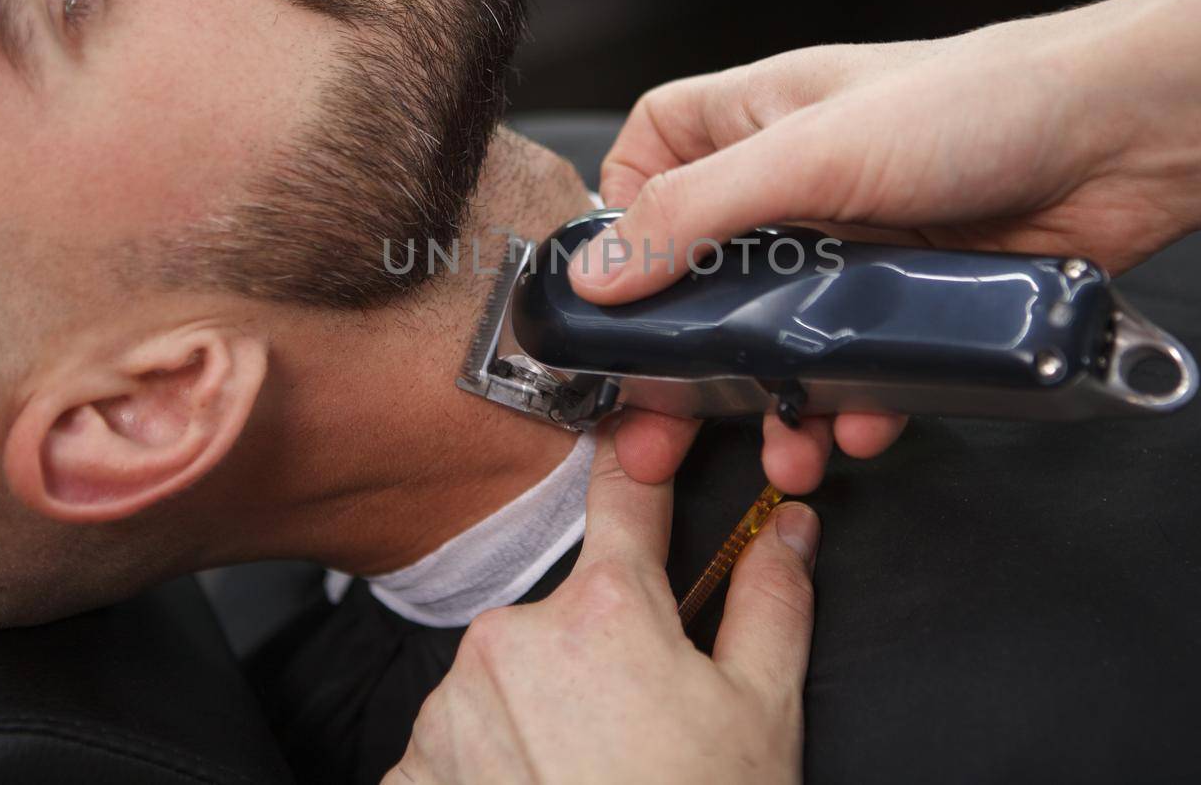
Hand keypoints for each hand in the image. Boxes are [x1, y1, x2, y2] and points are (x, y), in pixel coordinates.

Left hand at [387, 425, 820, 784]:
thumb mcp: (763, 711)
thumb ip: (770, 600)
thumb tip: (788, 530)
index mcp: (602, 608)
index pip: (622, 499)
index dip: (639, 470)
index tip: (639, 447)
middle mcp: (511, 639)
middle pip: (564, 613)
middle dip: (596, 651)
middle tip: (639, 724)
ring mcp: (451, 707)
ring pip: (506, 677)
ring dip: (538, 709)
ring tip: (589, 776)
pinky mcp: (412, 771)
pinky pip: (456, 742)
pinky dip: (491, 764)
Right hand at [574, 18, 1200, 489]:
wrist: (1129, 140)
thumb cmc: (975, 106)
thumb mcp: (813, 153)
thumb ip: (696, 213)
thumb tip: (596, 275)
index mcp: (757, 121)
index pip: (652, 158)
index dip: (623, 221)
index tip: (612, 295)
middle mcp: (798, 184)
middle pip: (705, 274)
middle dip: (681, 359)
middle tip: (652, 432)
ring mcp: (858, 246)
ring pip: (782, 336)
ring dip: (771, 402)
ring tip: (777, 456)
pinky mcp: (916, 299)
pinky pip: (862, 367)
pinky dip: (855, 408)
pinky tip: (859, 434)